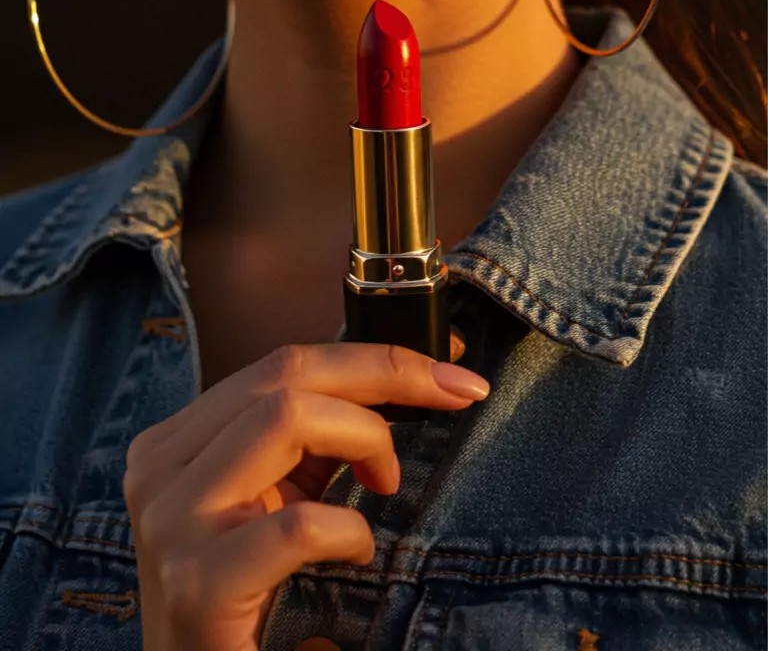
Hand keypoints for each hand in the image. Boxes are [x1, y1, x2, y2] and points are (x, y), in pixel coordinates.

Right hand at [124, 335, 487, 650]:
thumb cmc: (250, 590)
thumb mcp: (277, 494)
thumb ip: (317, 435)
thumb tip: (406, 377)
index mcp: (178, 438)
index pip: (282, 363)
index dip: (373, 356)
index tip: (447, 367)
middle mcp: (162, 467)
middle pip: (285, 375)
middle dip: (384, 375)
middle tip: (450, 397)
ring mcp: (172, 522)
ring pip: (285, 417)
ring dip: (365, 438)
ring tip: (385, 482)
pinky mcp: (196, 585)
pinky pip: (297, 526)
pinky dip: (349, 529)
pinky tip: (356, 551)